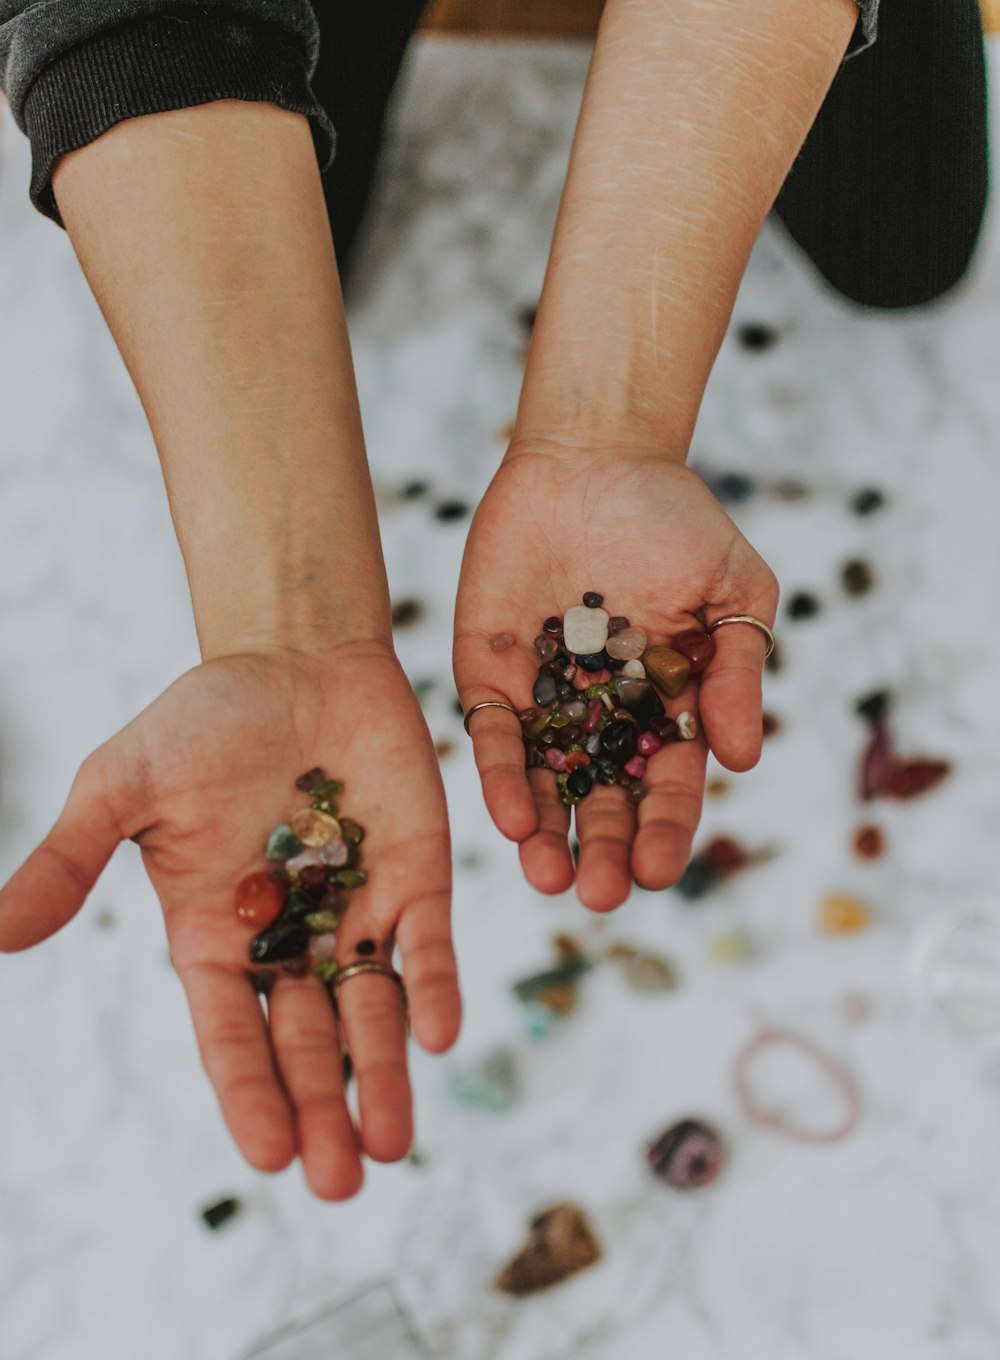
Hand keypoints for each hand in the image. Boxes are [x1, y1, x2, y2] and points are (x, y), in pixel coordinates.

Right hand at [0, 645, 459, 1198]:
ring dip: (383, 1076)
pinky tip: (435, 1035)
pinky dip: (432, 986)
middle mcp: (288, 940)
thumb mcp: (123, 788)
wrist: (293, 659)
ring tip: (392, 1145)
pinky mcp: (416, 877)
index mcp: (214, 935)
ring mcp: (355, 912)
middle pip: (306, 1041)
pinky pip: (426, 944)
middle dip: (321, 1108)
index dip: (248, 1092)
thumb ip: (70, 863)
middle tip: (342, 1180)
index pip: (230, 1032)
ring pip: (371, 1011)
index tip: (267, 1157)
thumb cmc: (202, 722)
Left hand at [454, 443, 778, 909]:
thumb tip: (742, 760)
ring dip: (545, 835)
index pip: (667, 784)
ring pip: (543, 786)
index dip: (665, 829)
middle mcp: (601, 717)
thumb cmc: (672, 518)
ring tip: (549, 878)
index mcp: (665, 706)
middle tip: (599, 894)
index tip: (658, 870)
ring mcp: (542, 701)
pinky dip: (503, 776)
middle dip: (602, 849)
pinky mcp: (488, 676)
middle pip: (602, 800)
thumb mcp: (730, 588)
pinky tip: (512, 818)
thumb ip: (736, 670)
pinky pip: (493, 737)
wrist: (591, 455)